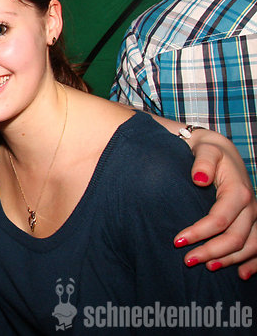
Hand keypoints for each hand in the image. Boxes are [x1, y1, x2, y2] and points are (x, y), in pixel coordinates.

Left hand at [175, 132, 256, 279]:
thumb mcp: (205, 150)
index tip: (177, 241)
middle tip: (187, 261)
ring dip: (230, 260)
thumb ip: (202, 163)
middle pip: (236, 238)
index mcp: (238, 191)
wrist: (220, 150)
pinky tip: (242, 274)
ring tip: (207, 267)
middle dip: (211, 252)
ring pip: (250, 246)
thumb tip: (199, 179)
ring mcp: (255, 216)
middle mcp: (251, 207)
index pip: (219, 220)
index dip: (199, 233)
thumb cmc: (208, 151)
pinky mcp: (255, 222)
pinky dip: (254, 263)